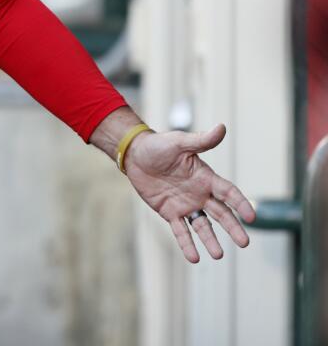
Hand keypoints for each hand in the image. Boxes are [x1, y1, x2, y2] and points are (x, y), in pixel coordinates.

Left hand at [124, 123, 256, 262]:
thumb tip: (222, 128)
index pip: (228, 192)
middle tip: (245, 243)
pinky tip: (194, 258)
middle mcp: (199, 193)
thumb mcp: (180, 142)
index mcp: (205, 177)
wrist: (135, 155)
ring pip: (202, 226)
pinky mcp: (169, 212)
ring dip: (211, 240)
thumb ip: (201, 140)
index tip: (251, 216)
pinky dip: (187, 244)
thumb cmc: (159, 145)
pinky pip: (180, 230)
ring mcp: (185, 204)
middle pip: (220, 213)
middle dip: (233, 228)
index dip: (240, 203)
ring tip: (219, 255)